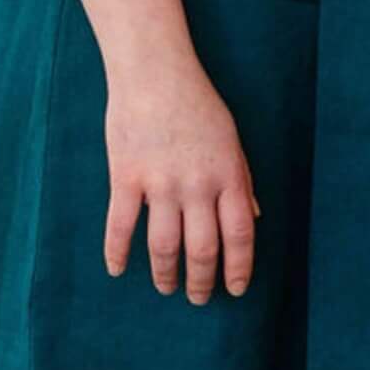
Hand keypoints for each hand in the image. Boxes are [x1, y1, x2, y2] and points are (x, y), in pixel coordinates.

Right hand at [103, 54, 260, 302]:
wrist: (154, 71)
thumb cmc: (197, 103)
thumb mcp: (231, 139)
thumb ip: (241, 180)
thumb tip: (252, 218)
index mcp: (227, 176)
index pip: (239, 237)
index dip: (239, 269)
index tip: (235, 289)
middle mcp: (196, 186)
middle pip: (202, 250)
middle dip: (201, 281)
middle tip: (197, 297)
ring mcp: (160, 183)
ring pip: (163, 246)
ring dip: (165, 274)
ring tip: (166, 287)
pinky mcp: (126, 177)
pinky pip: (121, 225)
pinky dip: (117, 252)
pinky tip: (118, 270)